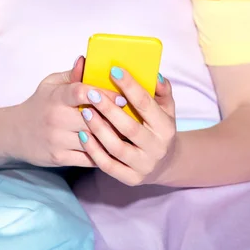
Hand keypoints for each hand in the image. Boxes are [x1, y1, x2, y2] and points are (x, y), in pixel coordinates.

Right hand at [8, 57, 125, 167]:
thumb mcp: (50, 85)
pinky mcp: (60, 158)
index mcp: (56, 97)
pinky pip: (88, 157)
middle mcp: (56, 119)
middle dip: (114, 118)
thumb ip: (71, 75)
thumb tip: (86, 60)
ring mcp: (58, 140)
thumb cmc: (39, 104)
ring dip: (113, 137)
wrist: (14, 133)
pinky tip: (116, 148)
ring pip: (93, 140)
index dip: (102, 94)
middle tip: (136, 118)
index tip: (122, 97)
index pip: (79, 92)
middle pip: (92, 119)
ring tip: (132, 135)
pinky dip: (104, 153)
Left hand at [78, 67, 176, 185]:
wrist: (165, 164)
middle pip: (129, 127)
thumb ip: (161, 90)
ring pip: (116, 148)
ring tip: (85, 112)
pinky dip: (94, 150)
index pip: (146, 104)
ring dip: (99, 129)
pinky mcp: (130, 178)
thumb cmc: (158, 127)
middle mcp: (157, 148)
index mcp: (166, 127)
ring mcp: (144, 166)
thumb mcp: (166, 108)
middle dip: (109, 109)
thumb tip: (153, 75)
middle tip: (92, 94)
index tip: (114, 71)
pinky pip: (108, 165)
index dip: (130, 86)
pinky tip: (83, 135)